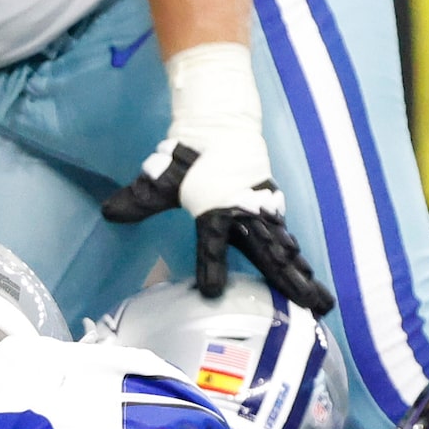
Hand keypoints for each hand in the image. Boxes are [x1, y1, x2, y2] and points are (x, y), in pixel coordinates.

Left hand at [102, 134, 333, 313]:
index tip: (211, 293)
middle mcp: (243, 211)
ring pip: (283, 248)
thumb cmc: (189, 153)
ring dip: (301, 274)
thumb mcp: (161, 177)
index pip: (211, 242)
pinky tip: (309, 275)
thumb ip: (139, 199)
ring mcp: (261, 209)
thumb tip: (109, 213)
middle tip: (309, 307)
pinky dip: (298, 257)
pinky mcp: (271, 206)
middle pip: (267, 253)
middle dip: (288, 281)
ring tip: (319, 301)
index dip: (211, 266)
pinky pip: (285, 236)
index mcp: (213, 206)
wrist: (220, 120)